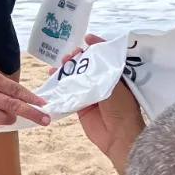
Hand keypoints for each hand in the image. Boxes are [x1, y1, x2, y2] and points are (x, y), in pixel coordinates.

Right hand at [62, 35, 143, 174]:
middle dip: (78, 57)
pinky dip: (59, 85)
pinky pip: (68, 92)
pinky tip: (52, 77)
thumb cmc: (122, 109)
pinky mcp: (80, 106)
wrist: (118, 135)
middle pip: (88, 65)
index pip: (106, 56)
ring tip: (60, 64)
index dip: (97, 46)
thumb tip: (89, 55)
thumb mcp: (114, 84)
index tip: (87, 38)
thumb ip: (101, 71)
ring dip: (67, 69)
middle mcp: (103, 83)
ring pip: (76, 77)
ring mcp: (90, 94)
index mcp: (116, 76)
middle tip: (71, 54)